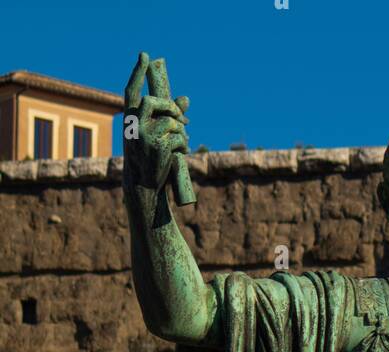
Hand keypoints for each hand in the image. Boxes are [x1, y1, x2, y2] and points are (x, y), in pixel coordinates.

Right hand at [122, 52, 189, 193]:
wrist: (144, 185)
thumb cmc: (148, 157)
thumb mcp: (152, 135)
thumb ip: (167, 116)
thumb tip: (187, 98)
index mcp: (129, 120)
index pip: (131, 91)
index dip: (137, 72)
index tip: (144, 55)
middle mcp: (134, 126)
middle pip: (153, 102)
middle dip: (170, 107)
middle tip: (180, 117)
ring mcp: (145, 137)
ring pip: (171, 122)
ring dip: (180, 131)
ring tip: (180, 143)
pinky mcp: (159, 148)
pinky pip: (180, 138)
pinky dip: (184, 145)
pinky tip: (181, 153)